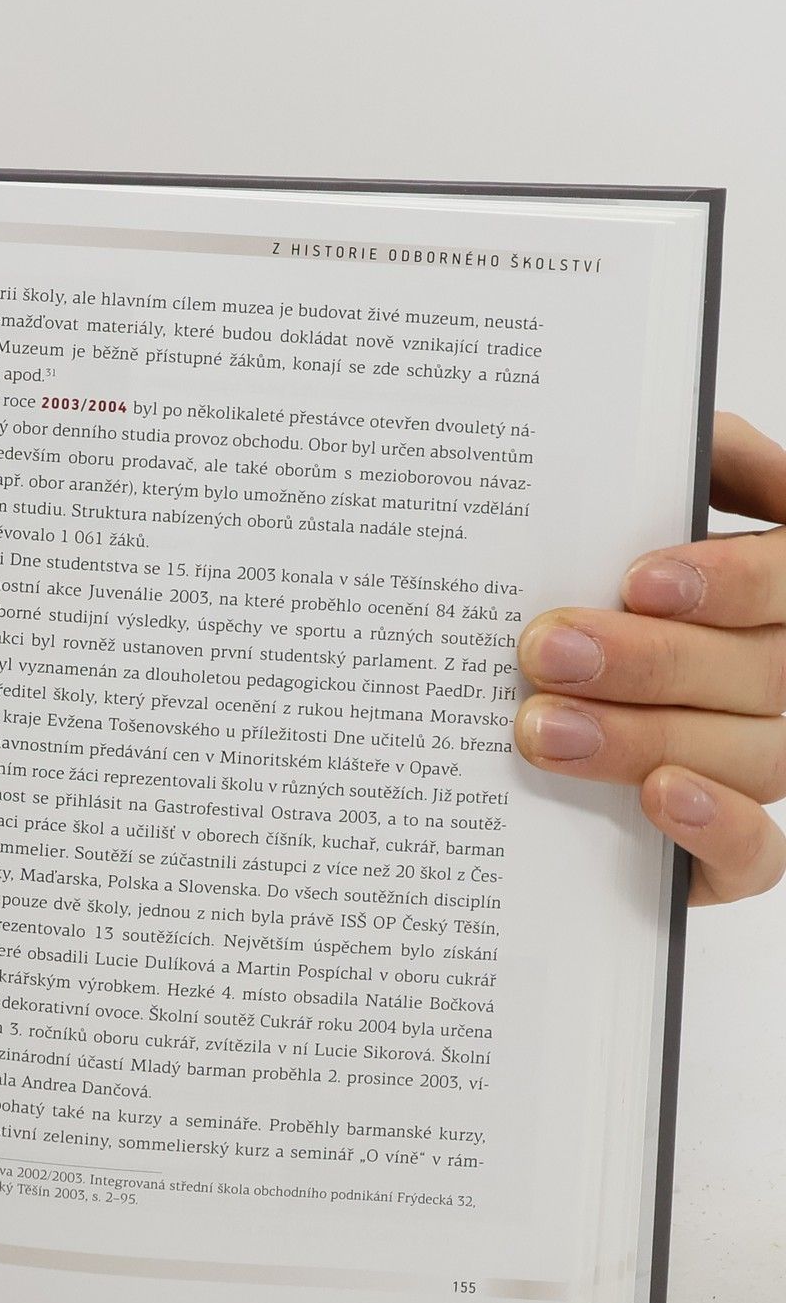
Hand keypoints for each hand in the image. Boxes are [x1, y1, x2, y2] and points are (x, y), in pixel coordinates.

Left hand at [513, 411, 785, 904]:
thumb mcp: (649, 486)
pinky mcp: (728, 843)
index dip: (733, 581)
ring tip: (540, 725)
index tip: (640, 580)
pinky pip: (758, 856)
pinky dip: (717, 828)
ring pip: (754, 757)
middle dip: (650, 662)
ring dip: (644, 739)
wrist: (557, 657)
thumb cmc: (608, 561)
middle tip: (545, 649)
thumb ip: (684, 462)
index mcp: (783, 584)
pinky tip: (655, 796)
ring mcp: (768, 753)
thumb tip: (672, 445)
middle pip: (764, 672)